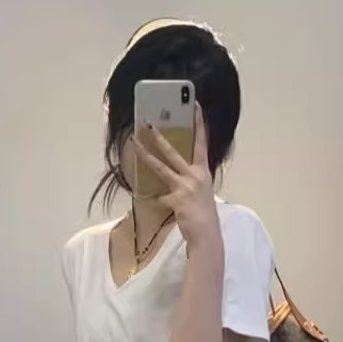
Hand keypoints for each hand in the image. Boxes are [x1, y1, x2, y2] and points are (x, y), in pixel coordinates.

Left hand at [135, 115, 218, 249]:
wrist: (207, 234)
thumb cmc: (205, 214)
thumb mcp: (202, 192)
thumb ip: (191, 180)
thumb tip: (179, 175)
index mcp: (203, 172)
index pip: (202, 142)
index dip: (199, 123)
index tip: (195, 106)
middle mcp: (195, 175)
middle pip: (173, 151)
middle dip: (159, 136)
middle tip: (147, 123)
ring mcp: (184, 186)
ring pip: (161, 166)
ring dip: (146, 154)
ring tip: (135, 142)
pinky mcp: (175, 199)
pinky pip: (158, 196)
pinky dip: (152, 197)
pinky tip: (145, 196)